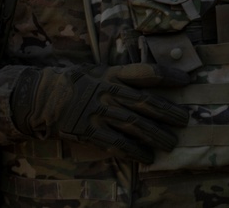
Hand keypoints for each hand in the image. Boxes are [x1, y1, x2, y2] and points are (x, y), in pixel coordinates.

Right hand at [11, 63, 190, 163]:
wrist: (41, 98)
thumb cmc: (77, 83)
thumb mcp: (100, 71)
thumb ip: (124, 76)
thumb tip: (155, 78)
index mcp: (113, 74)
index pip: (147, 72)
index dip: (169, 75)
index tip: (186, 81)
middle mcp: (108, 92)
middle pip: (145, 102)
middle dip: (168, 112)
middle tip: (185, 120)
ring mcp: (99, 112)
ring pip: (134, 125)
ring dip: (156, 135)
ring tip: (171, 143)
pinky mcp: (89, 131)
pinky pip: (116, 143)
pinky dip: (134, 151)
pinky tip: (148, 157)